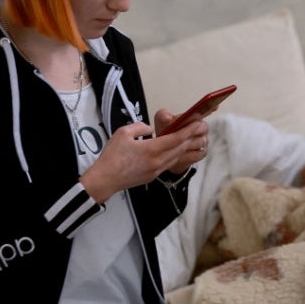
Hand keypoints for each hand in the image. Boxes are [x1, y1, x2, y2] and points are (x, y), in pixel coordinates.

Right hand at [79, 118, 208, 202]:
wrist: (105, 180)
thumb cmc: (111, 156)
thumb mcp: (123, 133)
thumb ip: (140, 127)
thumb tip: (151, 130)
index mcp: (152, 149)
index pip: (176, 138)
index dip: (188, 130)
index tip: (197, 123)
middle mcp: (158, 161)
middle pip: (180, 148)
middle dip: (191, 137)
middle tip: (199, 128)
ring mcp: (157, 170)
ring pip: (176, 157)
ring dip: (185, 147)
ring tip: (190, 137)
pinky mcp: (153, 176)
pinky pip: (169, 163)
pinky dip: (176, 155)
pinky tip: (176, 150)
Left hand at [154, 108, 209, 173]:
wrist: (166, 152)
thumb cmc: (165, 134)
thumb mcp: (161, 122)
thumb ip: (164, 116)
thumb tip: (169, 119)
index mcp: (193, 117)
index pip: (205, 110)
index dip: (210, 108)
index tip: (215, 106)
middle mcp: (201, 127)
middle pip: (203, 127)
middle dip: (191, 130)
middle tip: (181, 134)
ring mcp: (204, 140)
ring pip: (201, 141)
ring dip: (188, 144)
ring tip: (177, 146)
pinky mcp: (202, 153)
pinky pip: (200, 153)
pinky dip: (189, 154)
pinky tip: (180, 155)